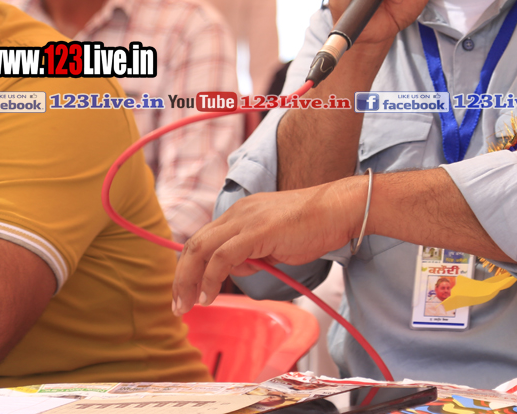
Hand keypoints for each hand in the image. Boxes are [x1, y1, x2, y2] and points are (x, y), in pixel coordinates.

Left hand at [172, 178, 361, 314]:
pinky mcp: (256, 231)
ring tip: (187, 306)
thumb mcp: (275, 243)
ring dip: (189, 281)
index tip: (186, 292)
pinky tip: (208, 296)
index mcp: (241, 213)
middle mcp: (238, 212)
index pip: (205, 240)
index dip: (190, 267)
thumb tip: (239, 269)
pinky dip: (210, 279)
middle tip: (177, 305)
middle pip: (195, 244)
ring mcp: (245, 219)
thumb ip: (255, 253)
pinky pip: (222, 257)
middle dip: (181, 277)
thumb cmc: (315, 226)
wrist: (339, 210)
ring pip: (202, 249)